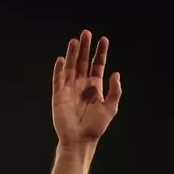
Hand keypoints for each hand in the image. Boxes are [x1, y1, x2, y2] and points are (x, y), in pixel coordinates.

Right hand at [51, 30, 121, 147]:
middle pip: (83, 62)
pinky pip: (58, 79)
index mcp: (94, 87)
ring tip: (75, 41)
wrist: (80, 140)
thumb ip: (115, 91)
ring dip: (73, 54)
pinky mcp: (58, 96)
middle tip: (87, 33)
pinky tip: (62, 59)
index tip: (104, 40)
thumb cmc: (95, 127)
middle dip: (85, 48)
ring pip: (71, 67)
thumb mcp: (111, 108)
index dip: (100, 53)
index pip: (97, 65)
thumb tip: (116, 73)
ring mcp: (69, 89)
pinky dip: (59, 69)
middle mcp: (81, 85)